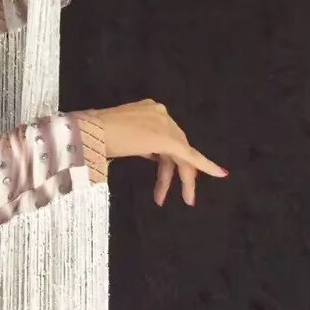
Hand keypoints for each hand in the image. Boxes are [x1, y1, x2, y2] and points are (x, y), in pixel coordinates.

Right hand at [72, 100, 228, 206]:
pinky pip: (191, 156)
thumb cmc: (93, 137)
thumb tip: (149, 153)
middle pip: (175, 146)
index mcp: (148, 110)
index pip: (164, 136)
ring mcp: (164, 125)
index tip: (166, 168)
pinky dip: (206, 165)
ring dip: (182, 178)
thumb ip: (137, 142)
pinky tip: (220, 174)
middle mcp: (160, 114)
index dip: (167, 156)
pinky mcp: (167, 139)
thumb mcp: (119, 138)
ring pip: (181, 154)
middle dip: (175, 172)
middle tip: (180, 195)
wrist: (89, 133)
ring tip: (185, 199)